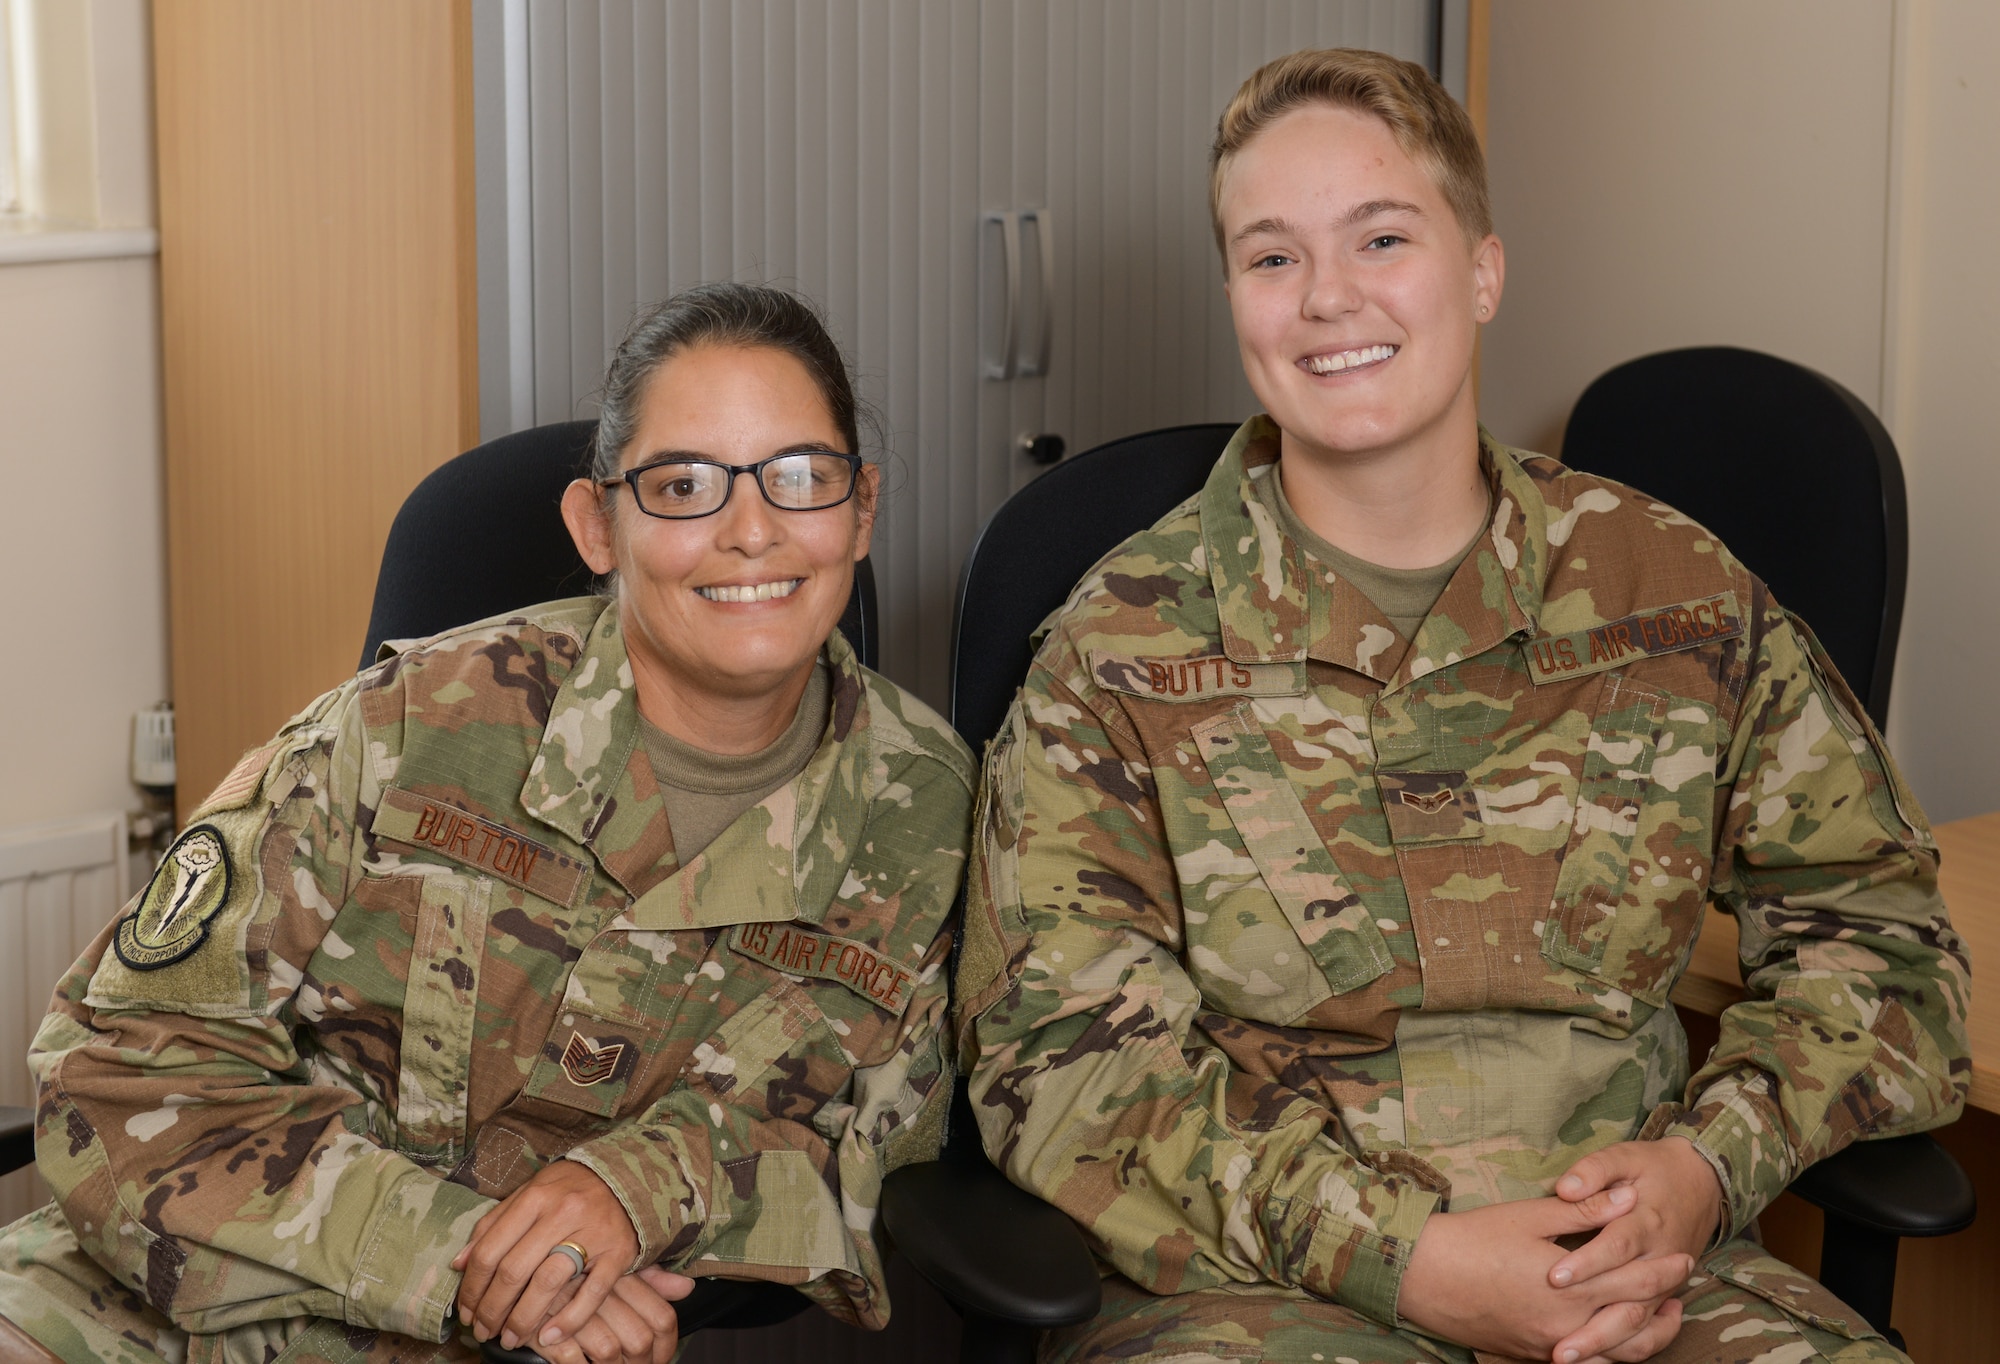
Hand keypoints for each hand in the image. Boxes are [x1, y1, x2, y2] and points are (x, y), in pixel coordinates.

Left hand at [452, 1159, 641, 1350]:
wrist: (628, 1179)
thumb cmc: (571, 1189)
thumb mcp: (530, 1194)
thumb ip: (494, 1224)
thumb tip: (459, 1262)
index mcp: (535, 1197)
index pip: (491, 1249)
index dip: (472, 1286)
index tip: (465, 1310)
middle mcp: (562, 1213)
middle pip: (514, 1270)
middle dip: (492, 1309)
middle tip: (483, 1330)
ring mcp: (592, 1233)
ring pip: (547, 1283)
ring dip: (522, 1320)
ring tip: (510, 1339)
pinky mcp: (618, 1253)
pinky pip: (591, 1293)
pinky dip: (569, 1321)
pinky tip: (548, 1338)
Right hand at [534, 1266, 694, 1363]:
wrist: (516, 1263)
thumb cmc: (570, 1266)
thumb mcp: (611, 1265)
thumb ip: (650, 1279)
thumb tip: (686, 1287)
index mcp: (623, 1272)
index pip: (662, 1317)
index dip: (666, 1347)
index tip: (658, 1360)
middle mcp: (603, 1287)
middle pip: (639, 1340)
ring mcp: (572, 1305)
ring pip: (609, 1351)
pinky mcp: (543, 1322)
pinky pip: (570, 1358)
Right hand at [1397, 1186, 1693, 1361]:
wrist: (1422, 1276)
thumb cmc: (1474, 1240)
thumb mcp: (1530, 1217)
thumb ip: (1585, 1211)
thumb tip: (1630, 1199)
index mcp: (1571, 1290)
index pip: (1637, 1282)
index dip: (1666, 1270)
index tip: (1686, 1258)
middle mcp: (1567, 1327)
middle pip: (1635, 1323)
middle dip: (1663, 1302)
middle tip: (1683, 1285)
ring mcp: (1550, 1348)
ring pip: (1616, 1355)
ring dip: (1646, 1337)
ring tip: (1662, 1318)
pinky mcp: (1532, 1357)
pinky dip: (1610, 1354)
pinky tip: (1615, 1337)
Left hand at [1546, 1137, 1723, 1362]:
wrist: (1702, 1181)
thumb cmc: (1653, 1168)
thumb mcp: (1624, 1156)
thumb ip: (1595, 1171)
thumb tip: (1566, 1187)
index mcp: (1647, 1221)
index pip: (1616, 1247)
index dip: (1586, 1263)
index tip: (1553, 1278)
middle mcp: (1660, 1258)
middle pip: (1630, 1300)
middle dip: (1594, 1327)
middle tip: (1559, 1347)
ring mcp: (1665, 1282)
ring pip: (1640, 1323)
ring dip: (1605, 1343)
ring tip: (1567, 1359)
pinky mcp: (1663, 1295)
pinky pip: (1647, 1329)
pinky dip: (1623, 1346)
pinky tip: (1591, 1358)